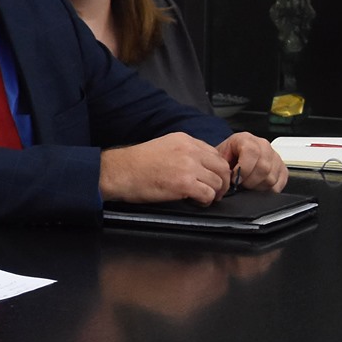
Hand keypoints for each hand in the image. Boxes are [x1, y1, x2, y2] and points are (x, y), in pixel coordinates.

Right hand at [99, 133, 232, 205]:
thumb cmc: (135, 164)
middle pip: (222, 167)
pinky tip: (196, 202)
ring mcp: (188, 166)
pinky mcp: (184, 184)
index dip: (216, 168)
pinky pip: (208, 194)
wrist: (118, 172)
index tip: (211, 178)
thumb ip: (183, 152)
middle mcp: (189, 150)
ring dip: (214, 193)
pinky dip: (206, 201)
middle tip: (216, 192)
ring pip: (218, 182)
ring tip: (203, 198)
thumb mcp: (163, 147)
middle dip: (223, 182)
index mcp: (184, 140)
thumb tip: (199, 166)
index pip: (214, 153)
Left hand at [218, 131, 287, 193]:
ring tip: (248, 183)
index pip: (252, 152)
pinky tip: (258, 185)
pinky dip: (268, 189)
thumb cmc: (225, 158)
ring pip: (271, 177)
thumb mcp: (219, 158)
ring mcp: (275, 156)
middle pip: (264, 167)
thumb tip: (229, 179)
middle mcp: (263, 145)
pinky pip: (279, 183)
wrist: (231, 158)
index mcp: (245, 139)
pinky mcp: (282, 168)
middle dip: (250, 181)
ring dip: (258, 186)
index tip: (235, 179)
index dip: (243, 169)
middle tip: (241, 183)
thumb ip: (223, 165)